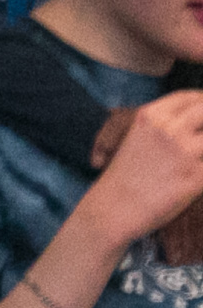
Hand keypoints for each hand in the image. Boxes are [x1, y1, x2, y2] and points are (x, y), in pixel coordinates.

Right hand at [88, 93, 202, 251]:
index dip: (201, 101)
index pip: (190, 97)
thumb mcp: (135, 140)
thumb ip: (164, 128)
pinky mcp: (196, 176)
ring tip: (196, 161)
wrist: (112, 210)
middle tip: (201, 141)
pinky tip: (194, 179)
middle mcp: (169, 128)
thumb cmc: (122, 179)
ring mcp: (185, 151)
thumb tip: (193, 130)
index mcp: (151, 117)